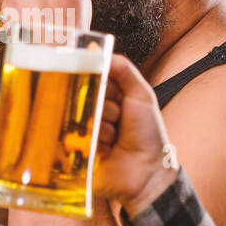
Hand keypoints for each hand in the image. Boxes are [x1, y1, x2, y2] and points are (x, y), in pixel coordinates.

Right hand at [93, 55, 178, 216]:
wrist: (147, 174)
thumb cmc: (149, 135)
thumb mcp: (141, 95)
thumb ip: (124, 70)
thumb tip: (101, 51)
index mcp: (111, 98)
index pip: (93, 79)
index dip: (100, 83)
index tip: (106, 90)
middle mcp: (97, 113)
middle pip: (86, 96)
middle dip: (104, 107)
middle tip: (119, 117)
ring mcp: (87, 131)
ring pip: (82, 117)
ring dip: (102, 127)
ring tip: (115, 138)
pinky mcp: (78, 150)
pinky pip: (76, 137)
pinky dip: (94, 142)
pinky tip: (107, 150)